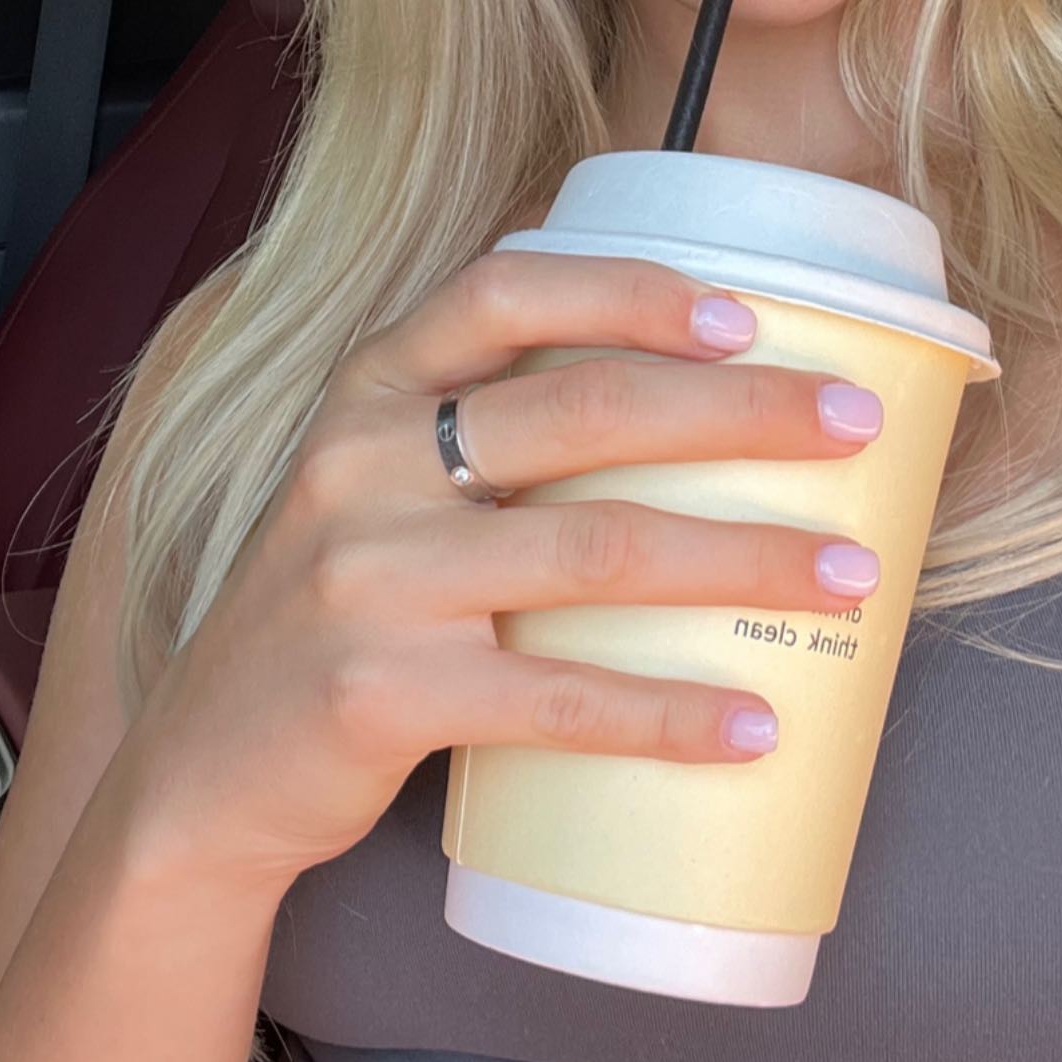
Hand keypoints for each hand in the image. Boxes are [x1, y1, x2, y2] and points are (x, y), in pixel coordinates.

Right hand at [125, 250, 882, 901]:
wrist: (206, 770)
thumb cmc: (338, 608)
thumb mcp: (374, 482)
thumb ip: (479, 426)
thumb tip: (683, 385)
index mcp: (370, 389)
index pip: (506, 291)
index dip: (633, 291)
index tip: (749, 318)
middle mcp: (362, 462)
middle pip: (584, 410)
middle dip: (741, 414)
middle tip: (855, 429)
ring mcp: (367, 579)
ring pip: (597, 548)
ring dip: (745, 558)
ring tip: (851, 579)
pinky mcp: (381, 695)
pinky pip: (558, 699)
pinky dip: (670, 711)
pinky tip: (754, 723)